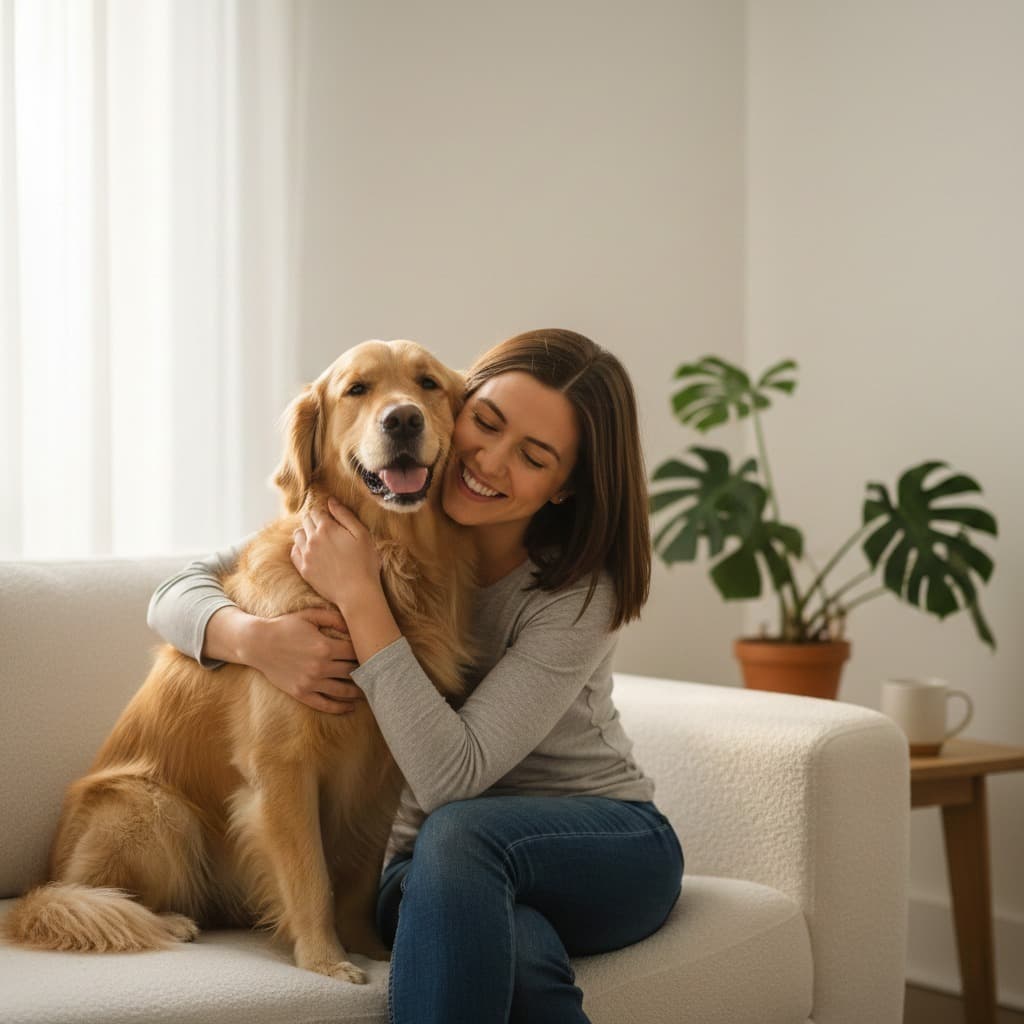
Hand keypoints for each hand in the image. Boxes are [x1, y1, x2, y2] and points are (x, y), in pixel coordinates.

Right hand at [244, 606, 365, 715]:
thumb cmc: (285, 626)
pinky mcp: (301, 693)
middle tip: (376, 672)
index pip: (355, 651)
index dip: (365, 651)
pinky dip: (340, 708)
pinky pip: (325, 704)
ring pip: (343, 690)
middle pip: (352, 671)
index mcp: (325, 646)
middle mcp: (320, 666)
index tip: (373, 652)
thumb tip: (354, 623)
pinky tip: (350, 707)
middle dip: (365, 670)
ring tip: (370, 691)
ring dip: (358, 692)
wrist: (258, 644)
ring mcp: (311, 682)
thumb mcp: (309, 615)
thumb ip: (333, 618)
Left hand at [291, 497, 382, 613]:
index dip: (324, 513)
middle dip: (314, 521)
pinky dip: (300, 548)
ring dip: (306, 533)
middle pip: (306, 520)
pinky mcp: (303, 569)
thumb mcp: (362, 534)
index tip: (332, 519)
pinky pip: (294, 551)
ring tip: (318, 541)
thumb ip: (345, 515)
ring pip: (298, 535)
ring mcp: (306, 554)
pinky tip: (310, 552)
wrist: (356, 592)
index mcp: (327, 527)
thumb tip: (331, 500)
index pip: (317, 511)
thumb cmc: (365, 563)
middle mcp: (312, 539)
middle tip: (327, 530)